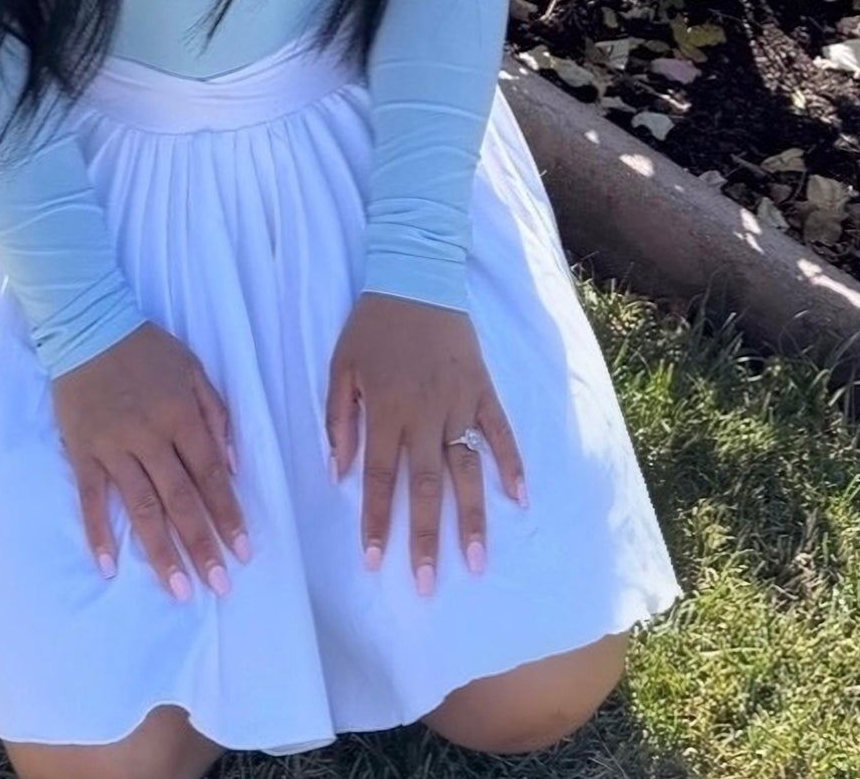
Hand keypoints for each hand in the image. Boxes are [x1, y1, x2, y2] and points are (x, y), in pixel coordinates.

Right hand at [52, 320, 250, 600]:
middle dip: (201, 544)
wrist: (86, 325)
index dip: (227, 512)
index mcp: (181, 415)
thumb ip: (215, 413)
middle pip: (180, 498)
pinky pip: (91, 497)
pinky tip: (108, 566)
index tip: (242, 549)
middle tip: (217, 584)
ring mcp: (113, 446)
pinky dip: (99, 532)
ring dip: (160, 550)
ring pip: (141, 506)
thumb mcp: (192, 368)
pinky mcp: (82, 450)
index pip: (210, 473)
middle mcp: (150, 436)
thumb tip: (232, 464)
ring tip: (177, 589)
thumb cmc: (146, 349)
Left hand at [325, 292, 525, 594]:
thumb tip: (340, 472)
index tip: (376, 561)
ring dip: (471, 518)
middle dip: (425, 538)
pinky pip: (500, 433)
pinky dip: (512, 465)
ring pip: (466, 470)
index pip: (381, 477)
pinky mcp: (483, 390)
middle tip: (427, 584)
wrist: (415, 276)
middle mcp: (425, 413)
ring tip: (475, 561)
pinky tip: (519, 499)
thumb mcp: (341, 366)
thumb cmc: (372, 325)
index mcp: (386, 409)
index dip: (378, 521)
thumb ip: (340, 420)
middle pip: (426, 486)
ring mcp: (459, 404)